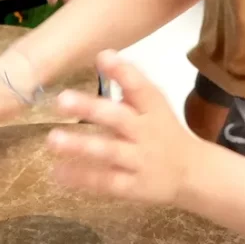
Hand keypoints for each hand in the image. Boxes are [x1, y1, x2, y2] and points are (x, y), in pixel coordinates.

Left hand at [46, 51, 199, 204]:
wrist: (192, 174)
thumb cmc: (164, 133)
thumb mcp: (154, 108)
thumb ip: (130, 88)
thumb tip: (102, 56)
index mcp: (154, 109)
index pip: (141, 87)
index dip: (123, 72)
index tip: (102, 56)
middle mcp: (147, 133)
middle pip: (119, 118)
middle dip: (91, 109)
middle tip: (61, 100)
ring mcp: (141, 161)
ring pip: (109, 152)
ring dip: (80, 146)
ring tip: (52, 139)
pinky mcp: (133, 187)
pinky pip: (106, 182)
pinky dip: (82, 178)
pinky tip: (58, 172)